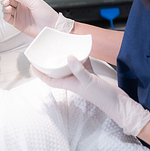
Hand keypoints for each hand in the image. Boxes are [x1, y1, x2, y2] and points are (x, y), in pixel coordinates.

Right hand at [0, 0, 73, 37]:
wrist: (51, 27)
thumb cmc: (47, 14)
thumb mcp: (34, 2)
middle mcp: (21, 5)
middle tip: (5, 1)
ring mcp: (19, 14)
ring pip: (6, 8)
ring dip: (4, 7)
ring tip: (8, 8)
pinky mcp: (17, 22)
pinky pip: (7, 18)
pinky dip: (5, 15)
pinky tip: (8, 14)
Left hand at [33, 56, 149, 136]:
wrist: (117, 102)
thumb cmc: (101, 96)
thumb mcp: (88, 81)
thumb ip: (78, 69)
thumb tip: (68, 57)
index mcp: (69, 84)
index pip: (49, 80)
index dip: (39, 74)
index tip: (32, 65)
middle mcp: (73, 81)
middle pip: (58, 72)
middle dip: (51, 63)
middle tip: (46, 52)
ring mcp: (82, 78)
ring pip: (70, 66)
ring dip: (66, 58)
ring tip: (62, 48)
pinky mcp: (91, 75)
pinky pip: (83, 64)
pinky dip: (82, 57)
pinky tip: (82, 49)